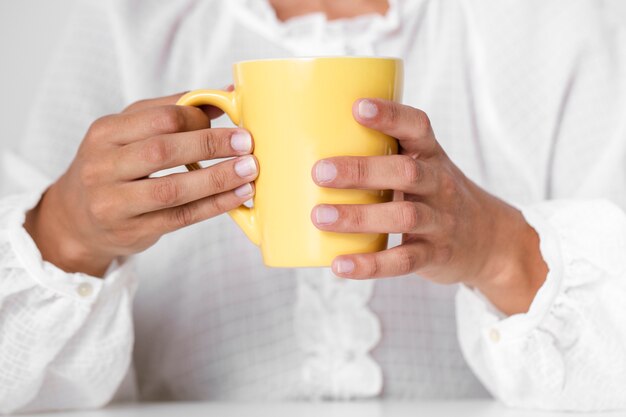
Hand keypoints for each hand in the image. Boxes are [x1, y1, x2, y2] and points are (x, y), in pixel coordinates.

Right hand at [24, 92, 257, 276]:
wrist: (78, 221)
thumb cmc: (114, 168)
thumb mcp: (129, 133)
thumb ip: (172, 111)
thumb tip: (225, 93)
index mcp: (105, 132)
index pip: (157, 117)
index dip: (197, 118)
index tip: (227, 121)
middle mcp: (103, 166)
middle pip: (163, 151)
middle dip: (210, 145)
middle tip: (246, 143)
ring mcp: (114, 203)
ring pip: (172, 189)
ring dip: (217, 179)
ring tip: (249, 170)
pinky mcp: (133, 231)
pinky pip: (181, 217)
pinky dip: (214, 205)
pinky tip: (238, 195)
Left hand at [311, 98, 546, 313]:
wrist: (487, 239)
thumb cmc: (433, 195)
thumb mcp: (420, 167)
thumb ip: (381, 156)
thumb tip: (305, 145)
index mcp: (430, 155)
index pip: (417, 127)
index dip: (390, 116)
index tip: (357, 107)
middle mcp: (439, 184)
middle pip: (406, 172)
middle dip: (362, 170)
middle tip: (320, 172)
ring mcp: (440, 221)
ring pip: (404, 216)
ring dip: (359, 217)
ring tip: (320, 216)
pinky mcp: (436, 254)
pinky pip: (404, 261)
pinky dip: (371, 265)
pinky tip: (339, 265)